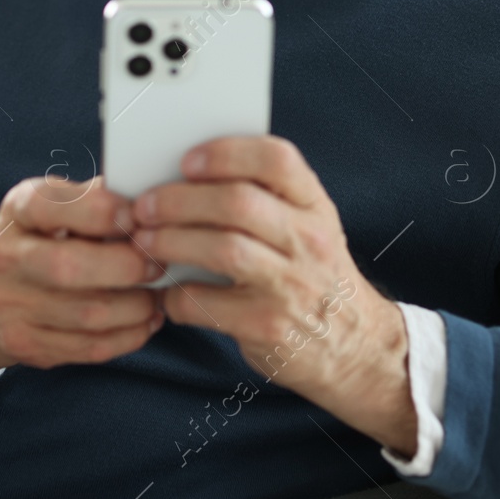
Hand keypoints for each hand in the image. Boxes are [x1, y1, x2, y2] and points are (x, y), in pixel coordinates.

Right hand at [0, 176, 165, 378]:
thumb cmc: (44, 235)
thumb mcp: (59, 203)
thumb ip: (98, 197)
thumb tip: (148, 200)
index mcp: (19, 210)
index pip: (51, 205)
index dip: (100, 211)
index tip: (137, 217)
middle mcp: (6, 257)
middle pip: (69, 267)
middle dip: (127, 267)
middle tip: (158, 264)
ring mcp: (10, 306)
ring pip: (88, 314)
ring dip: (137, 306)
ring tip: (157, 295)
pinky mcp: (26, 344)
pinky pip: (90, 347)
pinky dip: (130, 335)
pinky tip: (145, 320)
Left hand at [128, 136, 417, 457]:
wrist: (356, 345)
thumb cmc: (313, 275)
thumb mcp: (308, 227)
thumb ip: (264, 198)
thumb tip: (183, 177)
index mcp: (315, 205)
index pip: (277, 159)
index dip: (226, 153)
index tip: (187, 161)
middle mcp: (310, 240)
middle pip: (238, 202)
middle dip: (179, 201)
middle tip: (143, 206)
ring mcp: (293, 285)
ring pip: (223, 249)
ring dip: (171, 242)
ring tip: (144, 241)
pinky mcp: (271, 327)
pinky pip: (208, 304)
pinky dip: (177, 296)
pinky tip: (169, 293)